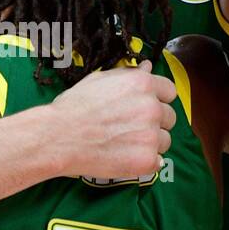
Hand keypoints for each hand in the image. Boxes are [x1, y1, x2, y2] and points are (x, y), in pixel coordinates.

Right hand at [51, 62, 175, 179]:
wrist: (59, 136)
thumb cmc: (74, 107)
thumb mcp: (100, 80)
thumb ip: (129, 75)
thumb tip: (149, 67)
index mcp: (143, 84)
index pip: (170, 91)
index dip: (158, 100)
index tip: (144, 108)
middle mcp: (152, 108)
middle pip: (170, 117)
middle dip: (154, 122)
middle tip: (130, 128)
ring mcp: (151, 135)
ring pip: (164, 141)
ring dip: (149, 143)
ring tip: (123, 144)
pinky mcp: (147, 160)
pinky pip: (157, 162)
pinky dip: (144, 162)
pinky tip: (124, 157)